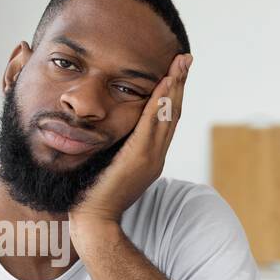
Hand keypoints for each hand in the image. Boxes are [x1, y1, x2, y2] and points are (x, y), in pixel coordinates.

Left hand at [68, 52, 191, 236]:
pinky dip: (160, 104)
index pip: (165, 120)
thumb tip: (112, 133)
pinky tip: (164, 85)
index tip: (176, 72)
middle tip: (186, 58)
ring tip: (180, 64)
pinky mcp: (138, 159)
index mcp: (150, 157)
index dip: (173, 95)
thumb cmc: (94, 195)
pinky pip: (151, 125)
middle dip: (180, 84)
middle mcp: (156, 156)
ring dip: (174, 88)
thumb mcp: (110, 166)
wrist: (93, 220)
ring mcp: (150, 158)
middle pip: (172, 113)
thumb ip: (117, 149)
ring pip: (167, 116)